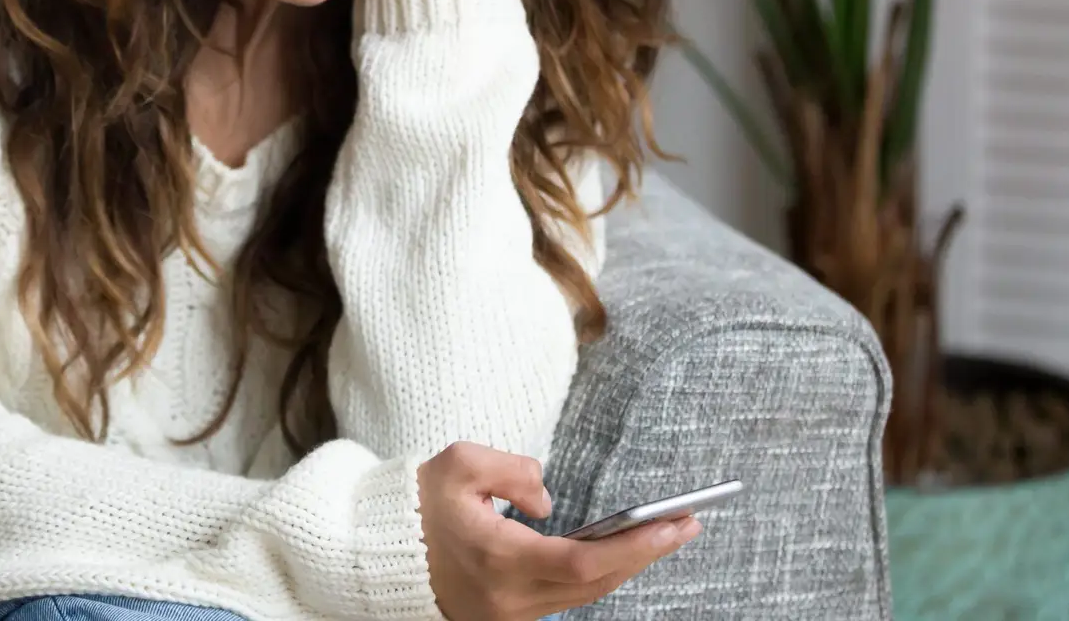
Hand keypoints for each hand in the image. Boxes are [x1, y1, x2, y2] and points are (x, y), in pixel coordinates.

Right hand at [418, 442, 700, 620]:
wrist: (379, 553)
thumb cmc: (417, 504)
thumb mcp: (459, 464)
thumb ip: (513, 470)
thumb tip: (549, 501)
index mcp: (499, 559)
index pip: (584, 560)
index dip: (636, 545)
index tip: (676, 522)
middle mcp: (510, 598)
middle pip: (596, 582)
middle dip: (646, 553)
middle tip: (689, 522)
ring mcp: (509, 616)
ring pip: (584, 594)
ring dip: (627, 565)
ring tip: (666, 532)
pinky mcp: (507, 619)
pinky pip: (565, 597)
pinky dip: (598, 574)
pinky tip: (623, 550)